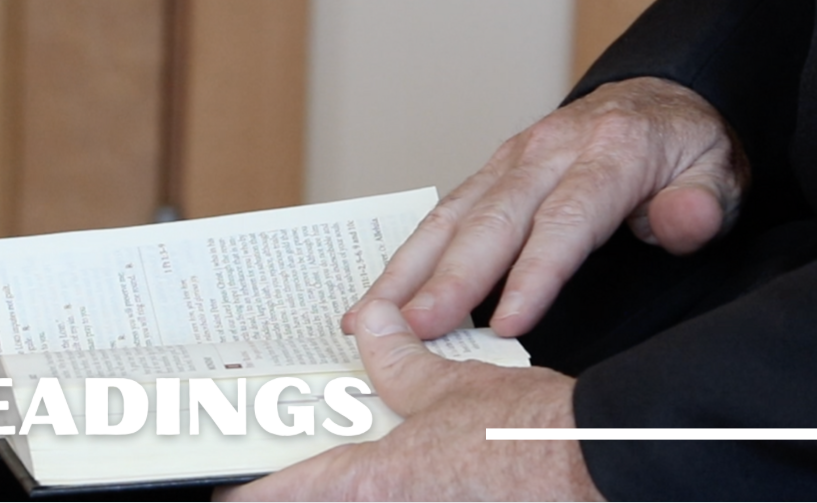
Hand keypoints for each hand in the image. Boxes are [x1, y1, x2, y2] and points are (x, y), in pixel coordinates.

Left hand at [219, 300, 603, 500]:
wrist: (597, 468)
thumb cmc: (531, 439)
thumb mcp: (452, 386)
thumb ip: (401, 362)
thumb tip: (375, 329)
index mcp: (369, 483)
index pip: (275, 496)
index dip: (238, 492)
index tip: (219, 486)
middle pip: (317, 499)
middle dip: (298, 480)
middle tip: (281, 455)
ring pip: (359, 499)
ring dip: (347, 480)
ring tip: (357, 438)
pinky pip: (403, 498)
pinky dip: (395, 482)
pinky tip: (413, 458)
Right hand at [342, 77, 744, 338]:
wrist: (659, 100)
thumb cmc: (683, 150)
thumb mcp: (719, 170)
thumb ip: (702, 203)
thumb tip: (680, 222)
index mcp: (611, 151)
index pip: (568, 219)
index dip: (535, 273)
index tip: (509, 324)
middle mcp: (551, 149)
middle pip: (495, 218)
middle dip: (450, 278)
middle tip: (416, 328)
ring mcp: (513, 157)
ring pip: (454, 213)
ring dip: (410, 269)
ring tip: (371, 318)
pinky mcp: (491, 171)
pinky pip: (443, 212)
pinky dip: (407, 255)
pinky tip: (379, 296)